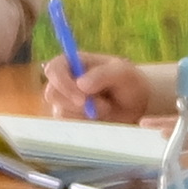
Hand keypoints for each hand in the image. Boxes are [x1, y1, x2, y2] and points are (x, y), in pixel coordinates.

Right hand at [44, 53, 167, 120]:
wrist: (135, 106)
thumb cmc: (129, 83)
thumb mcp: (123, 73)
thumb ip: (103, 74)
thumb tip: (81, 84)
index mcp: (72, 62)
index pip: (53, 69)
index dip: (62, 83)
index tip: (82, 98)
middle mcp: (64, 81)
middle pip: (52, 94)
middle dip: (75, 104)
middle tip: (103, 107)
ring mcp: (64, 101)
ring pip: (61, 112)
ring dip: (86, 114)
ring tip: (107, 108)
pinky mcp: (69, 118)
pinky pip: (68, 126)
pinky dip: (87, 124)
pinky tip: (101, 118)